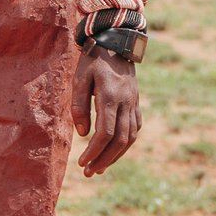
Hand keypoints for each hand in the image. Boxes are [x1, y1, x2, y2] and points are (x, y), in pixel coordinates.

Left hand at [68, 49, 140, 176]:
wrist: (116, 43)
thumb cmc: (93, 60)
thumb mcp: (79, 78)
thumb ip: (79, 106)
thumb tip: (82, 134)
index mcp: (110, 96)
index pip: (105, 133)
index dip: (94, 151)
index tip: (82, 163)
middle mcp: (126, 102)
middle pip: (119, 140)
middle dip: (104, 160)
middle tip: (89, 172)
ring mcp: (134, 103)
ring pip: (130, 138)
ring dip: (115, 156)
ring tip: (100, 168)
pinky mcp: (136, 103)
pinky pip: (135, 129)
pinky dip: (125, 144)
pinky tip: (114, 152)